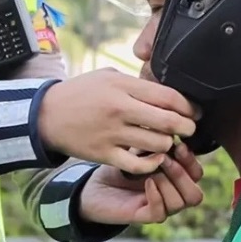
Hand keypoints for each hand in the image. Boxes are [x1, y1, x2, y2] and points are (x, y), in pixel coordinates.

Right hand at [38, 68, 198, 173]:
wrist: (46, 115)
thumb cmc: (81, 93)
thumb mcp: (108, 77)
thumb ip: (138, 83)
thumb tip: (170, 93)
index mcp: (123, 87)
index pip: (169, 97)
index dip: (188, 106)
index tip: (194, 111)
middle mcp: (119, 109)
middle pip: (169, 121)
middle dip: (187, 128)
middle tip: (189, 129)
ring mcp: (112, 133)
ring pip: (158, 144)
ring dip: (169, 146)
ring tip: (167, 142)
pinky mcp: (104, 154)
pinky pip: (139, 165)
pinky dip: (152, 164)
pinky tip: (153, 159)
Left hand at [77, 143, 204, 224]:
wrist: (93, 185)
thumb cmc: (118, 163)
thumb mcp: (139, 147)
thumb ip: (156, 139)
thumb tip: (170, 119)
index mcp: (174, 178)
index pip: (196, 174)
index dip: (191, 160)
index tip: (179, 144)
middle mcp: (170, 194)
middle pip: (195, 193)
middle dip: (183, 173)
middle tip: (166, 157)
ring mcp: (158, 206)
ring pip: (181, 203)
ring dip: (170, 183)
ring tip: (154, 170)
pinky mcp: (143, 215)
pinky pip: (160, 213)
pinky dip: (157, 196)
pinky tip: (147, 181)